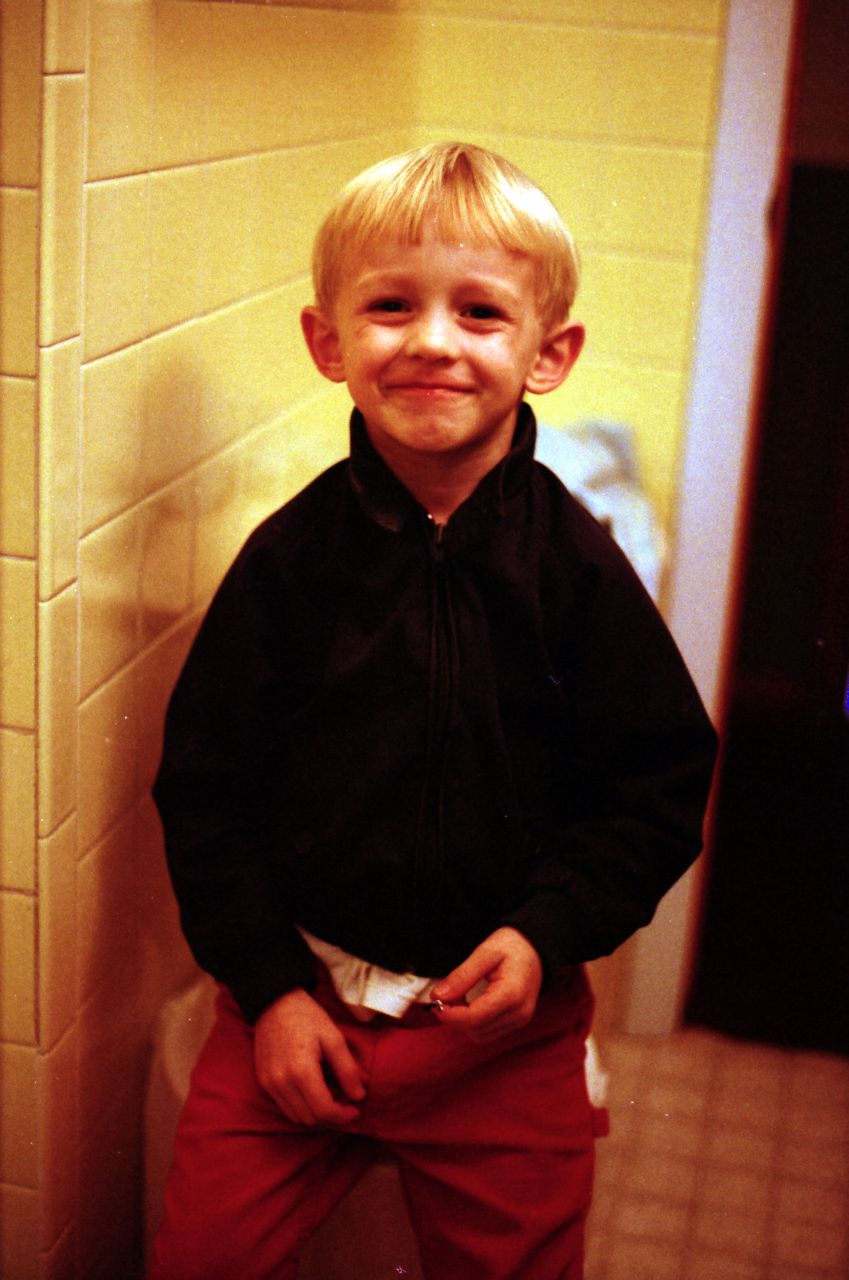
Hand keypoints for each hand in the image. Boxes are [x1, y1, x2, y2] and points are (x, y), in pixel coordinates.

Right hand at [254, 988, 365, 1125]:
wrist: (275, 1002)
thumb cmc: (307, 1018)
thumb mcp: (334, 1038)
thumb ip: (347, 1069)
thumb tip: (358, 1096)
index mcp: (301, 1071)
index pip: (323, 1110)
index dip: (343, 1116)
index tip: (355, 1109)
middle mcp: (281, 1082)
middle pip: (310, 1118)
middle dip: (331, 1116)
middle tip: (345, 1101)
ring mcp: (269, 1083)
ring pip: (296, 1116)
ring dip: (315, 1113)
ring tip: (330, 1095)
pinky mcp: (263, 1081)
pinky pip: (284, 1106)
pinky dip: (301, 1106)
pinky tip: (312, 1090)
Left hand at [430, 927, 542, 1042]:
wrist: (536, 947)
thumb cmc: (513, 946)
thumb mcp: (485, 953)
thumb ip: (462, 976)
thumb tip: (438, 996)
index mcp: (512, 995)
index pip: (474, 1018)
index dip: (450, 1015)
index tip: (435, 1002)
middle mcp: (518, 1013)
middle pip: (476, 1030)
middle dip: (455, 1018)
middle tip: (444, 997)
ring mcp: (519, 1020)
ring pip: (481, 1035)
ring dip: (464, 1022)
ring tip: (459, 998)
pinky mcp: (516, 1021)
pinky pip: (489, 1031)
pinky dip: (474, 1022)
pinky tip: (470, 1003)